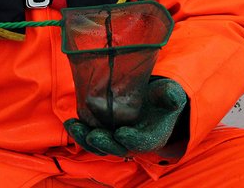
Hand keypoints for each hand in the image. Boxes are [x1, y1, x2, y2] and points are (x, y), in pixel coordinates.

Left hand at [64, 78, 187, 156]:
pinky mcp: (104, 131)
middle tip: (93, 135)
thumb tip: (173, 94)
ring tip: (73, 127)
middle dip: (104, 143)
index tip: (122, 133)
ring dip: (85, 139)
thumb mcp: (171, 95)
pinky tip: (71, 123)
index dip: (132, 139)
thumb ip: (172, 95)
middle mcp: (132, 141)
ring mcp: (116, 138)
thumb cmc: (163, 99)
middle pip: (117, 148)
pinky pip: (90, 136)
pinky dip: (80, 132)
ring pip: (99, 145)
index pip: (141, 142)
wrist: (152, 103)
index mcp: (152, 137)